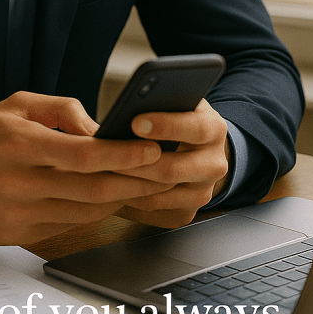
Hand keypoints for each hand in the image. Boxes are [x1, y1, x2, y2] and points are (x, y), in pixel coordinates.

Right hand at [0, 91, 162, 244]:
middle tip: (165, 174)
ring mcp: (17, 212)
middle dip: (135, 182)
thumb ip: (60, 110)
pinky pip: (68, 225)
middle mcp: (17, 180)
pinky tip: (111, 201)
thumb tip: (100, 129)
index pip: (84, 154)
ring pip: (85, 211)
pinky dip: (94, 213)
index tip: (151, 151)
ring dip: (120, 200)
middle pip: (92, 188)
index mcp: (17, 142)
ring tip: (147, 187)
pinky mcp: (16, 235)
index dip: (123, 155)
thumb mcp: (13, 106)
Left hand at [114, 99, 229, 228]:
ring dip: (126, 185)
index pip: (194, 128)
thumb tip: (124, 106)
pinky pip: (152, 211)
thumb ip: (156, 100)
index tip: (135, 121)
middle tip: (105, 154)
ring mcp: (201, 193)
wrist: (198, 150)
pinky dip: (128, 201)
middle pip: (172, 169)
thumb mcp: (174, 102)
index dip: (165, 126)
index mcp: (213, 130)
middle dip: (135, 162)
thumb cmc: (176, 119)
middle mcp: (213, 165)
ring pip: (159, 196)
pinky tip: (107, 189)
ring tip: (98, 172)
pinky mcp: (185, 213)